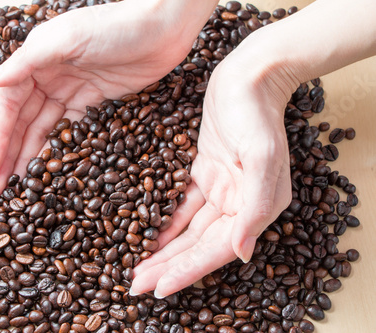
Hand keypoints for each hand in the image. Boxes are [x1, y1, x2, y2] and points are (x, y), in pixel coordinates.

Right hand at [0, 0, 215, 198]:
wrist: (164, 29)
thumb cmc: (116, 26)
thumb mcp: (66, 39)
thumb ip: (25, 62)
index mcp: (35, 62)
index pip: (8, 107)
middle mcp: (49, 78)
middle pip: (22, 124)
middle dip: (7, 156)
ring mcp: (73, 91)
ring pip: (44, 130)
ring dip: (29, 157)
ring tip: (18, 188)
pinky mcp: (95, 102)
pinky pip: (71, 131)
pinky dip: (59, 150)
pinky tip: (50, 170)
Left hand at [130, 40, 293, 297]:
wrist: (249, 76)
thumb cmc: (256, 112)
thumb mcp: (262, 156)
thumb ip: (255, 206)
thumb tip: (243, 253)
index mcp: (256, 207)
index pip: (217, 249)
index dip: (188, 271)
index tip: (159, 288)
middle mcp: (239, 204)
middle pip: (198, 245)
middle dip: (168, 267)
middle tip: (135, 285)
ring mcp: (221, 189)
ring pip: (188, 230)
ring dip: (164, 250)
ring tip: (137, 268)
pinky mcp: (205, 173)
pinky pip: (182, 206)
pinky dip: (165, 223)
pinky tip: (147, 235)